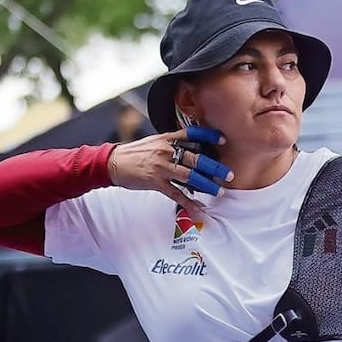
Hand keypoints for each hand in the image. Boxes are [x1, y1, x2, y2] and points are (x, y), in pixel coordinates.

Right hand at [107, 126, 232, 209]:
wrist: (112, 162)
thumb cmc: (136, 153)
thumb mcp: (155, 141)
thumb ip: (173, 143)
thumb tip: (193, 147)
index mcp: (168, 139)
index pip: (192, 134)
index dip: (209, 136)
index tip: (223, 140)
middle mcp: (167, 151)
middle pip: (196, 159)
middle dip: (215, 168)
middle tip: (229, 174)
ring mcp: (161, 167)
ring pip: (189, 177)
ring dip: (206, 185)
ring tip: (218, 191)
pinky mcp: (155, 182)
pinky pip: (175, 193)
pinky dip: (188, 202)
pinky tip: (198, 208)